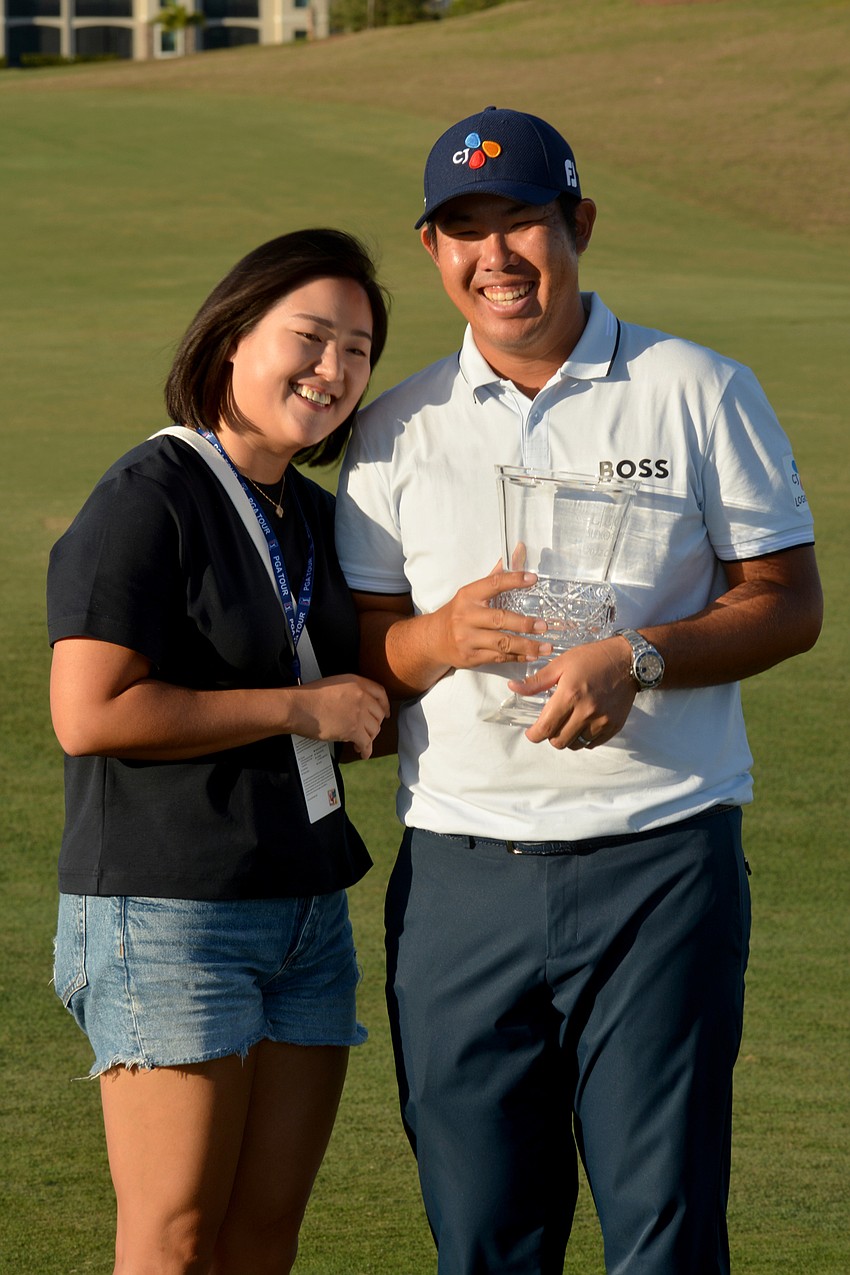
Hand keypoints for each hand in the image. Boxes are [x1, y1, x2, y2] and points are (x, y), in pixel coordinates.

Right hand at [288, 674, 389, 758]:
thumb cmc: (309, 696)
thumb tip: (357, 705)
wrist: (298, 707)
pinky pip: (366, 743)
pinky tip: (362, 753)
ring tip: (360, 742)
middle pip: (378, 714)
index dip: (385, 706)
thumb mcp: (334, 683)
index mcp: (357, 683)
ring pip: (374, 730)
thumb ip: (350, 691)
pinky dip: (365, 750)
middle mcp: (362, 697)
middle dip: (374, 725)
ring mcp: (359, 714)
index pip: (380, 693)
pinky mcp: (353, 730)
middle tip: (368, 731)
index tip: (385, 713)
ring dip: (369, 738)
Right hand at [432, 565, 552, 670]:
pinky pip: (498, 657)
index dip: (514, 580)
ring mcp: (468, 638)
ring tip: (545, 647)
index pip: (493, 584)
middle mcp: (466, 616)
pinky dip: (517, 657)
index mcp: (468, 596)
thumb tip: (519, 551)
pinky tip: (532, 656)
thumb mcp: (471, 594)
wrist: (433, 640)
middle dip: (524, 624)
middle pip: (500, 619)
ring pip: (502, 643)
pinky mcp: (471, 656)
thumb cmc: (458, 613)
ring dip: (526, 646)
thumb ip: (496, 577)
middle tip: (543, 626)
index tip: (533, 579)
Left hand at [507, 636, 636, 749]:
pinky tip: (582, 724)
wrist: (628, 660)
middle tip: (551, 724)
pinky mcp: (614, 726)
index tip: (532, 733)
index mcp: (570, 695)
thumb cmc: (592, 658)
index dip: (534, 735)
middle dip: (550, 736)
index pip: (546, 728)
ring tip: (567, 724)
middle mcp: (586, 712)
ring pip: (575, 744)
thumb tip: (513, 688)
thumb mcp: (561, 664)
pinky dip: (584, 738)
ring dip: (567, 738)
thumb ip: (537, 681)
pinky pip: (592, 743)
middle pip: (559, 741)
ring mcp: (602, 721)